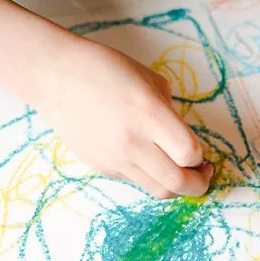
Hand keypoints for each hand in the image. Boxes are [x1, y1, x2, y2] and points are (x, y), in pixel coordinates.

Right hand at [32, 38, 212, 197]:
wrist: (56, 78)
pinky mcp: (103, 168)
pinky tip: (149, 161)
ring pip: (158, 190)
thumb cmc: (107, 69)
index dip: (200, 157)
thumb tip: (183, 140)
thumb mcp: (150, 80)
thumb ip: (170, 112)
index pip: (189, 153)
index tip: (200, 152)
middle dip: (198, 184)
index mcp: (149, 114)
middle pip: (177, 182)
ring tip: (181, 173)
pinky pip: (137, 181)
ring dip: (176, 186)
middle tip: (203, 175)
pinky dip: (150, 177)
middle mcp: (133, 142)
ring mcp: (116, 159)